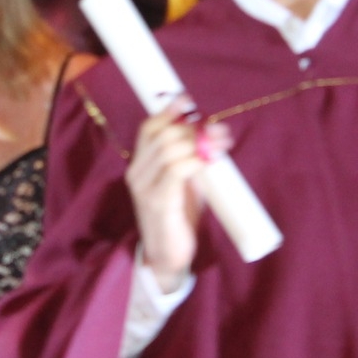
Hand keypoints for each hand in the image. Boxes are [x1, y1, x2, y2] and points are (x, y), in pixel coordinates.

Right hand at [126, 96, 230, 289]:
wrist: (167, 257)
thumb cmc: (179, 217)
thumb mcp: (185, 182)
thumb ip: (191, 159)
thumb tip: (210, 133)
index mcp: (140, 165)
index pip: (148, 129)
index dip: (167, 112)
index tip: (187, 100)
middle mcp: (137, 173)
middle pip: (161, 136)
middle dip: (193, 129)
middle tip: (219, 131)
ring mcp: (144, 188)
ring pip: (168, 150)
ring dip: (198, 143)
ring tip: (221, 144)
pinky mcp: (158, 203)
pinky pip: (175, 172)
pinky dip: (195, 161)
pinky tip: (209, 160)